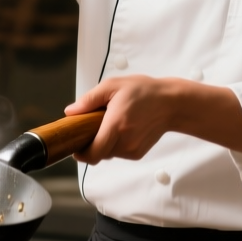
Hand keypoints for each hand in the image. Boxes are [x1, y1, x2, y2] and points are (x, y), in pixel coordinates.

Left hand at [65, 76, 241, 162]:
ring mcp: (133, 149)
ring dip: (105, 143)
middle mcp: (124, 142)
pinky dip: (116, 144)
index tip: (75, 147)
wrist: (171, 103)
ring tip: (112, 123)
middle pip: (99, 154)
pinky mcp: (138, 153)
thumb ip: (89, 100)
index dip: (81, 154)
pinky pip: (119, 153)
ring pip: (109, 154)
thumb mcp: (112, 86)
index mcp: (115, 126)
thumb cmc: (143, 92)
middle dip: (92, 144)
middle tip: (92, 128)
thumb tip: (70, 112)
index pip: (93, 153)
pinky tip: (123, 128)